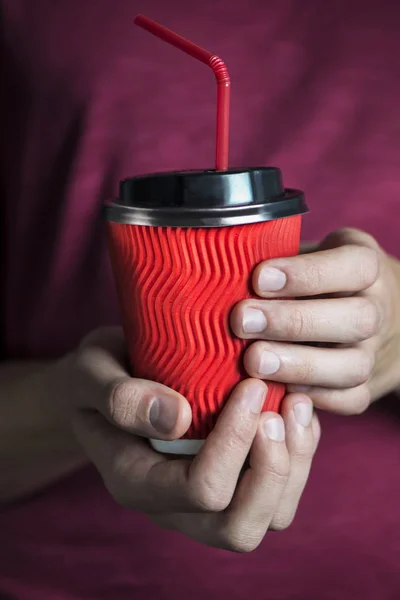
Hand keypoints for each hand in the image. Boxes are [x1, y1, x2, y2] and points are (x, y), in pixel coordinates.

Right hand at [62, 327, 319, 551]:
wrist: (108, 383)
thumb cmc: (97, 376)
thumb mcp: (90, 374)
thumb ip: (120, 398)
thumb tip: (176, 419)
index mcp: (135, 482)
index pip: (199, 489)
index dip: (234, 442)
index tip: (250, 385)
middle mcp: (173, 505)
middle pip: (239, 527)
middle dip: (272, 468)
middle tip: (278, 408)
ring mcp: (205, 500)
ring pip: (269, 517)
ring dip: (294, 464)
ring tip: (295, 403)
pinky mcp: (230, 483)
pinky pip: (279, 492)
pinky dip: (300, 453)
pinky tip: (295, 409)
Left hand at [231, 228, 399, 414]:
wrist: (358, 313)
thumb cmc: (313, 278)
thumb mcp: (304, 253)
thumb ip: (277, 259)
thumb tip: (224, 266)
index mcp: (366, 268)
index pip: (354, 266)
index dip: (307, 273)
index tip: (259, 277)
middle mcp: (378, 310)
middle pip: (356, 319)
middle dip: (294, 321)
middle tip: (243, 320)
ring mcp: (374, 353)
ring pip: (353, 366)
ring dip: (299, 366)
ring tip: (252, 361)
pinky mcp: (364, 388)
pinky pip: (348, 400)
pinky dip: (311, 398)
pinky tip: (274, 391)